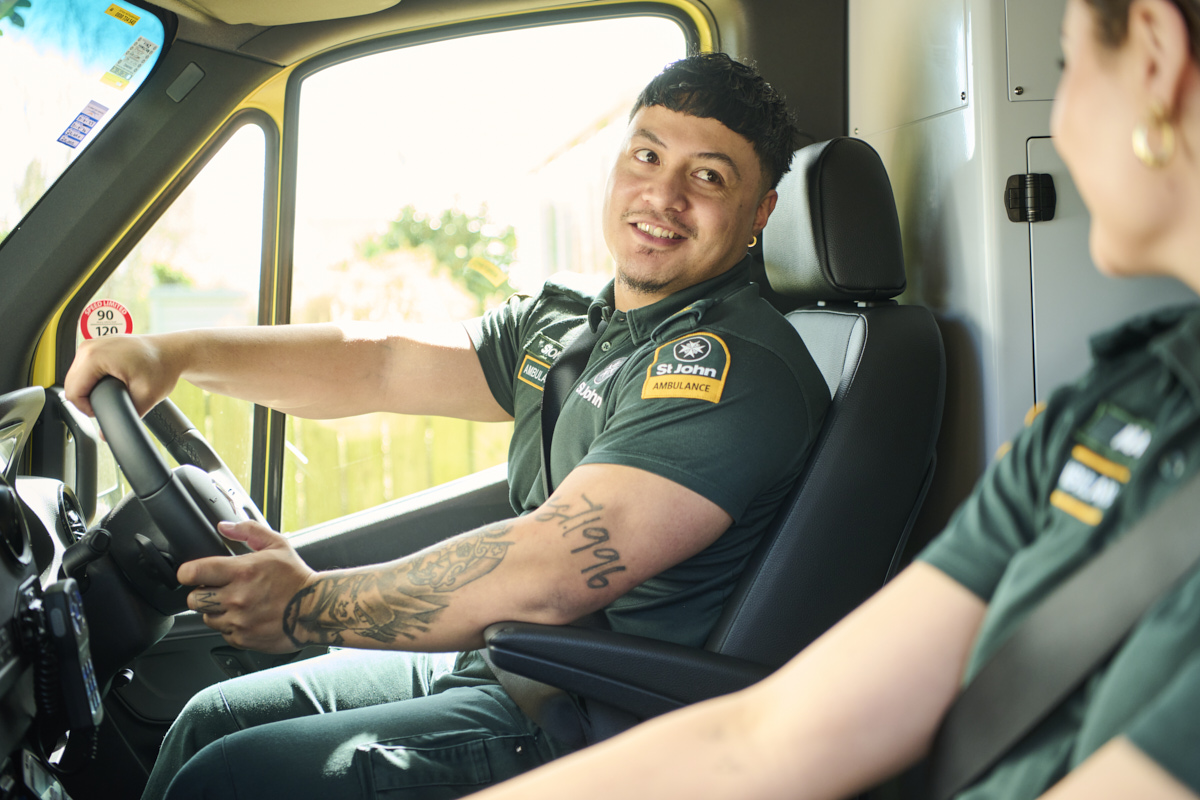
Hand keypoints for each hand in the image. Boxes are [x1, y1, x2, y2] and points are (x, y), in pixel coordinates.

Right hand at [65, 334, 182, 416]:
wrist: (172, 351)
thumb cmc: (162, 367)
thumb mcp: (146, 397)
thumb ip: (126, 417)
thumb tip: (106, 436)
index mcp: (94, 356)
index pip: (72, 392)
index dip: (87, 408)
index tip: (106, 409)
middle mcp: (88, 347)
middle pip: (71, 385)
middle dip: (88, 400)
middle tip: (113, 402)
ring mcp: (91, 344)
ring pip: (75, 377)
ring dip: (90, 389)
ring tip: (114, 392)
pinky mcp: (96, 346)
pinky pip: (83, 369)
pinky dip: (93, 379)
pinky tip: (110, 382)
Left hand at [179, 520, 317, 652]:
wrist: (316, 608)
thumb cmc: (297, 577)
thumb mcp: (277, 545)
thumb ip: (248, 531)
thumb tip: (224, 527)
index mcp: (241, 572)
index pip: (193, 573)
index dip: (187, 573)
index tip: (192, 574)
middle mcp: (236, 598)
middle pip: (193, 599)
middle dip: (202, 593)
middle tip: (218, 589)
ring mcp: (238, 621)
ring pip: (207, 617)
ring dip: (217, 611)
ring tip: (237, 604)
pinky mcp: (243, 638)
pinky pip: (223, 633)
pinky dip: (231, 626)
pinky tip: (247, 617)